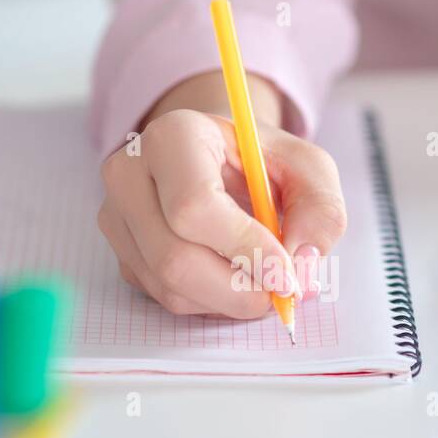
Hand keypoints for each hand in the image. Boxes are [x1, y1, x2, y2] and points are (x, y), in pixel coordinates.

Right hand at [98, 99, 346, 317]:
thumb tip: (301, 271)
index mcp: (173, 136)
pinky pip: (166, 297)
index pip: (194, 207)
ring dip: (228, 300)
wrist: (216, 158)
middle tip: (281, 293)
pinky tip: (232, 276)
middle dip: (238, 289)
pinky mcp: (122, 254)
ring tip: (261, 279)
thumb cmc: (259, 161)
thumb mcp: (307, 168)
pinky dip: (210, 301)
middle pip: (175, 258)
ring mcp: (117, 217)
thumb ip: (320, 212)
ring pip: (171, 287)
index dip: (245, 249)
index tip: (286, 273)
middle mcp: (130, 175)